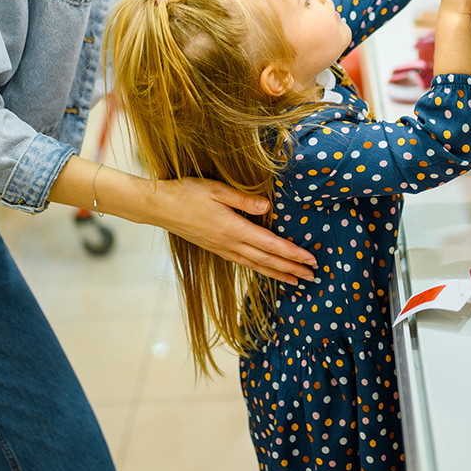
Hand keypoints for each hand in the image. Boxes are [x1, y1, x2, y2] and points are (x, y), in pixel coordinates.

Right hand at [147, 177, 317, 283]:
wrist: (158, 207)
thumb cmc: (186, 193)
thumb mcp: (216, 189)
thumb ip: (243, 199)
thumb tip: (268, 206)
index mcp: (233, 229)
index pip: (270, 245)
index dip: (292, 254)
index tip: (310, 260)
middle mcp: (229, 244)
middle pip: (267, 261)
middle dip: (292, 269)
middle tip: (313, 277)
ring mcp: (222, 249)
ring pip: (256, 266)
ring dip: (278, 274)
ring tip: (296, 281)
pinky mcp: (215, 249)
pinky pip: (244, 263)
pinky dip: (260, 270)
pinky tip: (267, 271)